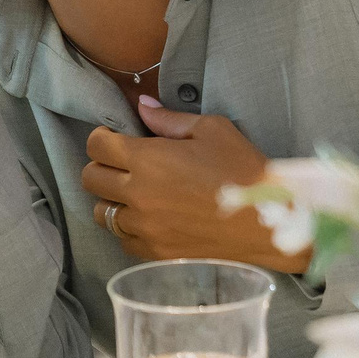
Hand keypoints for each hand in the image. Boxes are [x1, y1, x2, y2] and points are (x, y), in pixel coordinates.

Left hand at [80, 99, 312, 272]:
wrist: (268, 221)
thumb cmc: (243, 169)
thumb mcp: (212, 130)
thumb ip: (169, 119)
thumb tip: (142, 105)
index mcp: (148, 160)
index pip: (97, 146)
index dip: (102, 138)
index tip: (115, 138)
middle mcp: (138, 194)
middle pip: (90, 179)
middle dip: (101, 166)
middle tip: (123, 164)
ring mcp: (144, 228)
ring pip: (102, 213)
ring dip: (112, 200)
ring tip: (135, 193)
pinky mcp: (155, 252)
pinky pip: (123, 239)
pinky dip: (129, 228)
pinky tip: (150, 218)